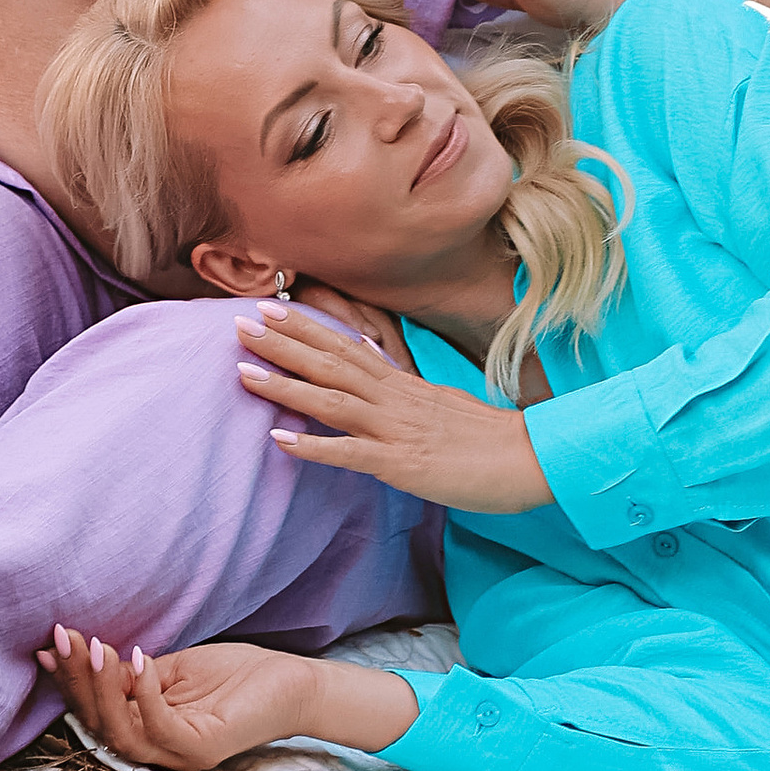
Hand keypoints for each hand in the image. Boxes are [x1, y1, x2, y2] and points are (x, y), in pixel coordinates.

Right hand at [37, 627, 414, 770]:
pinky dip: (144, 693)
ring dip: (102, 688)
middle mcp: (157, 752)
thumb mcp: (173, 669)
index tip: (50, 646)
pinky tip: (137, 659)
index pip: (96, 713)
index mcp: (146, 733)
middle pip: (100, 726)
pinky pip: (160, 726)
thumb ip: (132, 674)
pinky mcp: (202, 749)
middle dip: (78, 681)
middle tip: (63, 638)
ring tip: (96, 647)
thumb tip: (85, 656)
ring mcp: (179, 755)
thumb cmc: (235, 676)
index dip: (69, 682)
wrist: (292, 684)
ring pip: (121, 733)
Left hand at [240, 301, 551, 513]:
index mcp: (402, 384)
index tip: (270, 306)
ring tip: (243, 372)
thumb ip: (403, 386)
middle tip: (238, 321)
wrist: (531, 459)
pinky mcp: (402, 464)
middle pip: (330, 363)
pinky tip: (278, 441)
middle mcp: (394, 398)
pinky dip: (312, 446)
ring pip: (331, 401)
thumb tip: (373, 364)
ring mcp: (396, 429)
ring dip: (285, 385)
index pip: (345, 347)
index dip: (305, 327)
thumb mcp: (439, 401)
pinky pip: (350, 454)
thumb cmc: (487, 437)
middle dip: (283, 342)